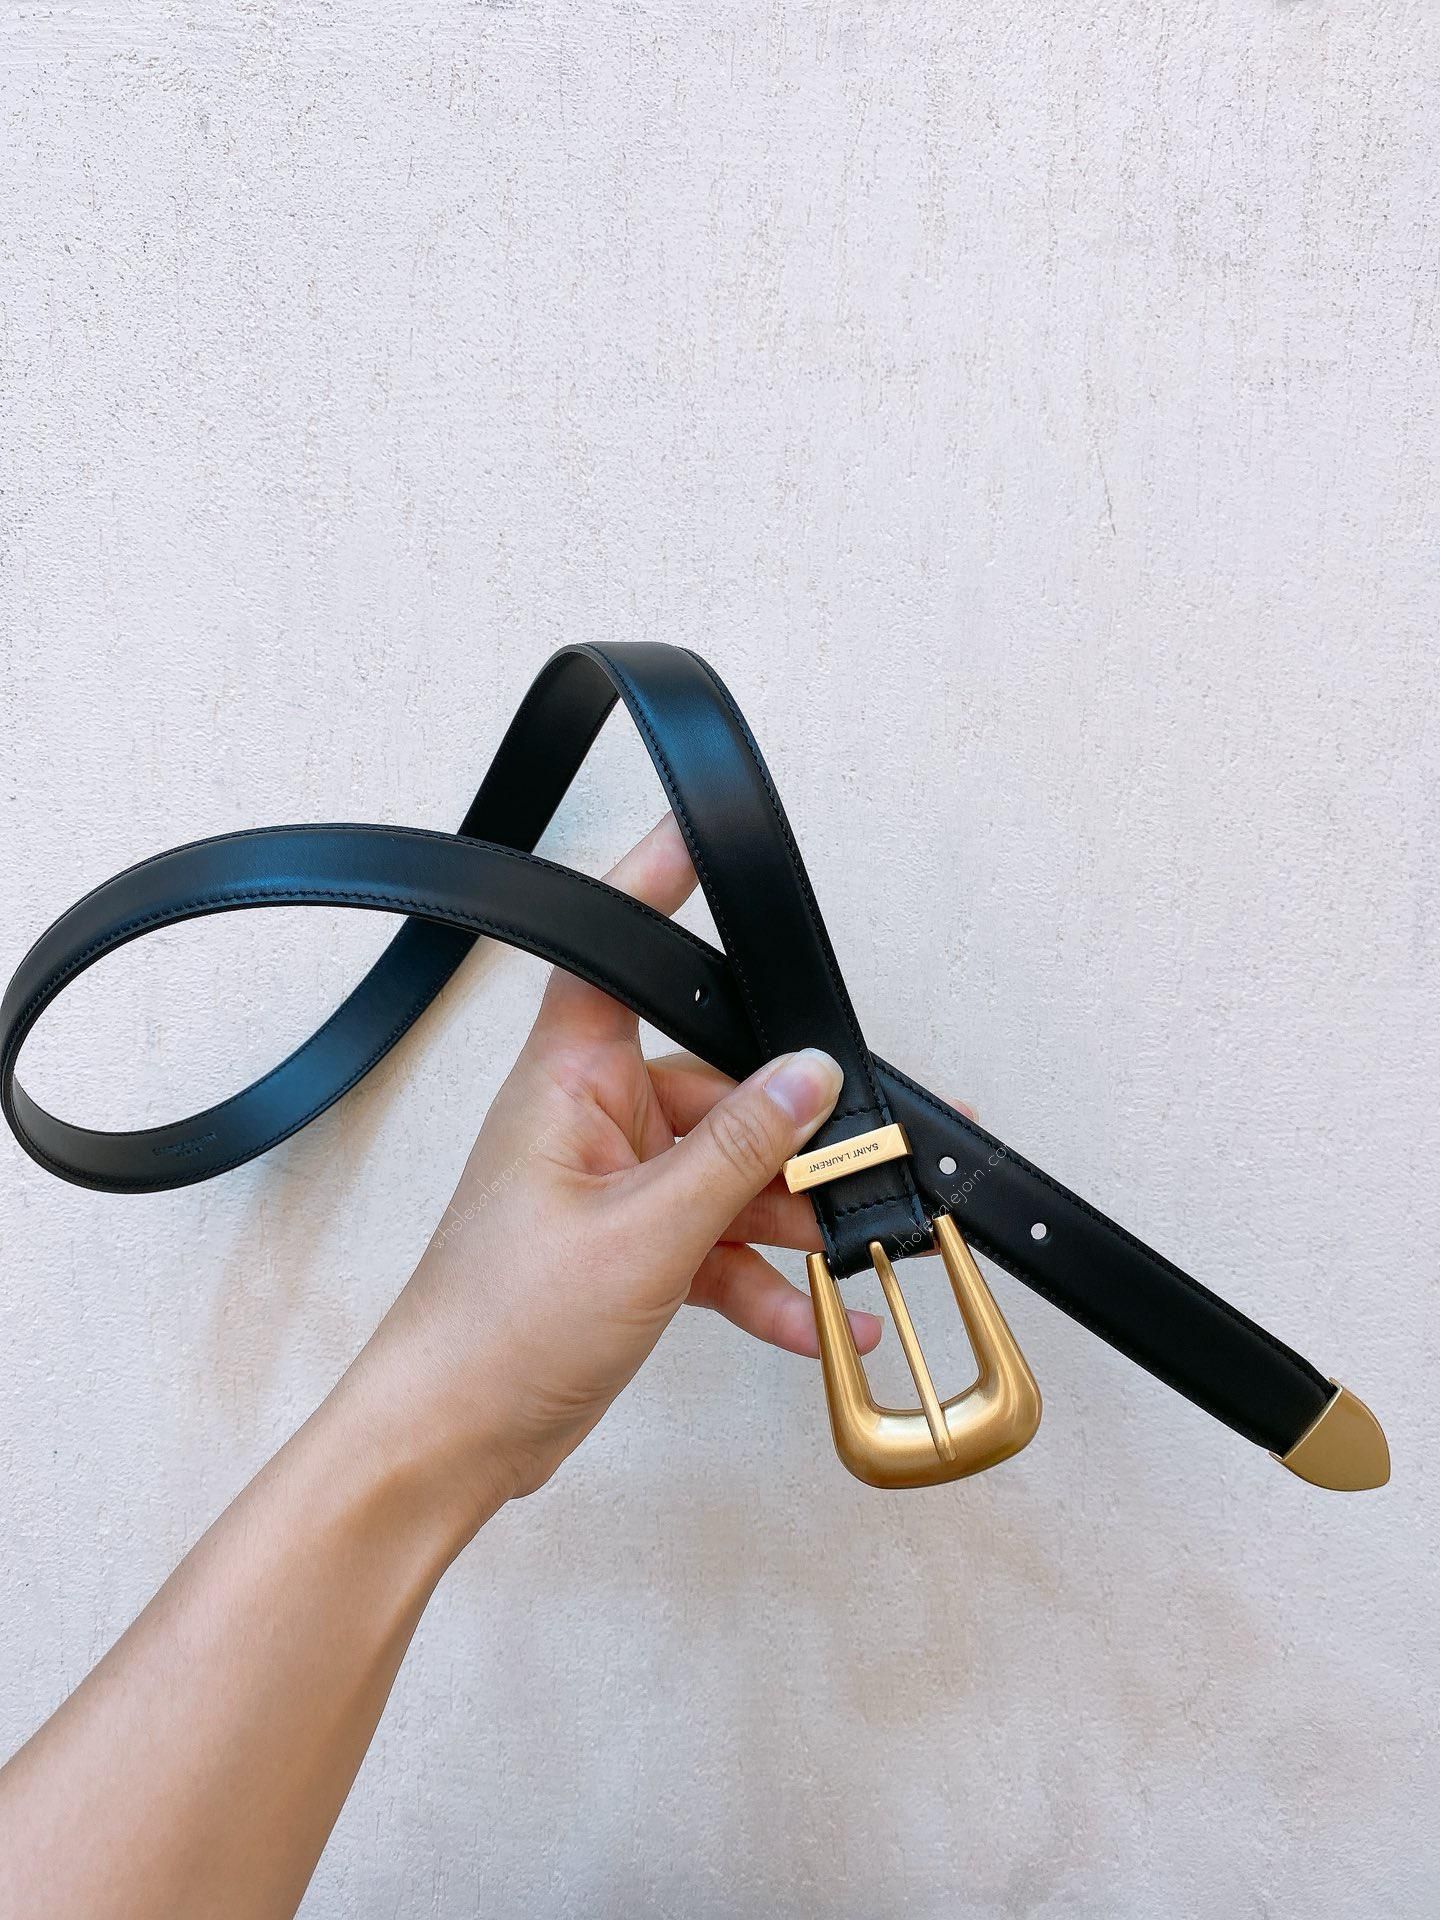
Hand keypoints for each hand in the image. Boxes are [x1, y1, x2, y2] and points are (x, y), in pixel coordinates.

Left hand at [347, 814, 883, 1522]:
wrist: (452, 1442)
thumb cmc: (500, 1326)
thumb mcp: (645, 1233)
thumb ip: (737, 1154)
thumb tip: (809, 1080)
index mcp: (568, 1084)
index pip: (611, 957)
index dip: (650, 892)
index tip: (698, 838)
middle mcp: (590, 1123)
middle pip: (713, 1089)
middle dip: (788, 1135)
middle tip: (863, 1160)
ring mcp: (612, 1191)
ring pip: (726, 1174)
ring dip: (787, 1220)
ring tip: (848, 1256)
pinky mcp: (630, 1253)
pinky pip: (716, 1245)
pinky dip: (765, 1282)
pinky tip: (817, 1320)